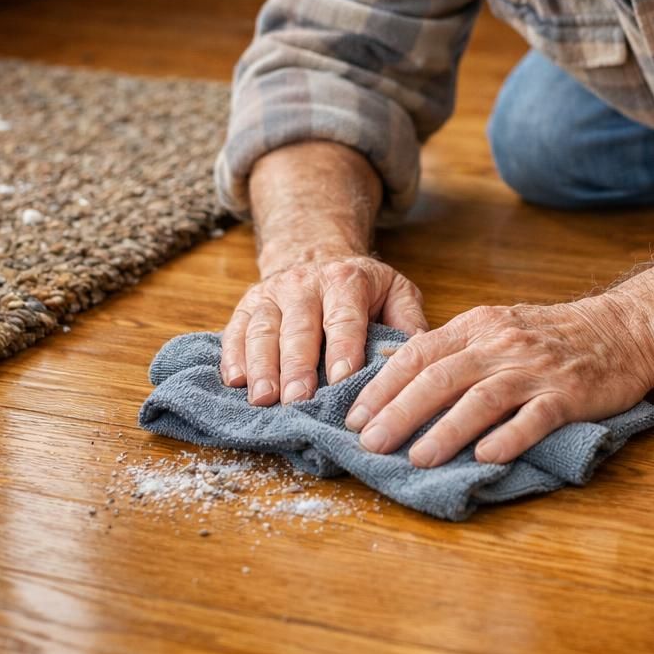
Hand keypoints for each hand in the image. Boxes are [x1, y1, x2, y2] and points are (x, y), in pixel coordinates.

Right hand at [222, 256, 426, 405]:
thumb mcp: (396, 292)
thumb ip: (409, 323)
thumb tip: (421, 361)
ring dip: (261, 366)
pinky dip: (232, 356)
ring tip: (263, 399)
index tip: (341, 379)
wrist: (317, 254)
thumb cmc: (362, 288)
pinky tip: (235, 382)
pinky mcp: (248, 304)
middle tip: (298, 400)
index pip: (344, 318)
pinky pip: (235, 329)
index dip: (342, 348)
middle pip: (298, 327)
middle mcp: (306, 283)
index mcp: (347, 281)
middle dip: (297, 366)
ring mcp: (273, 293)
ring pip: (263, 330)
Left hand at [344, 298, 653, 466]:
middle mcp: (502, 345)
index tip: (354, 417)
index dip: (383, 386)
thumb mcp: (496, 328)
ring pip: (482, 398)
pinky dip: (509, 436)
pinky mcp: (569, 394)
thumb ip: (452, 349)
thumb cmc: (550, 336)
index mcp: (478, 326)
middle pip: (441, 377)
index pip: (419, 353)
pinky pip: (535, 416)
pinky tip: (486, 457)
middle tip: (369, 444)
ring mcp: (536, 370)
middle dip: (400, 412)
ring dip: (445, 430)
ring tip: (417, 458)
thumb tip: (392, 374)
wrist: (621, 330)